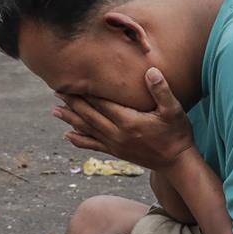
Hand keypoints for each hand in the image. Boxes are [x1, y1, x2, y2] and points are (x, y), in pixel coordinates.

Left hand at [53, 69, 195, 170]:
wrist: (177, 162)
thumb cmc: (177, 133)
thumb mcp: (174, 110)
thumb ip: (161, 90)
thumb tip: (151, 71)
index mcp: (129, 121)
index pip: (101, 103)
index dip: (85, 92)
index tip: (72, 82)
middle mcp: (118, 134)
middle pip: (89, 116)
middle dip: (73, 103)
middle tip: (56, 91)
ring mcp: (115, 145)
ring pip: (88, 130)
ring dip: (70, 120)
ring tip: (55, 111)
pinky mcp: (116, 152)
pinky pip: (93, 146)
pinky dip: (79, 140)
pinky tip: (67, 136)